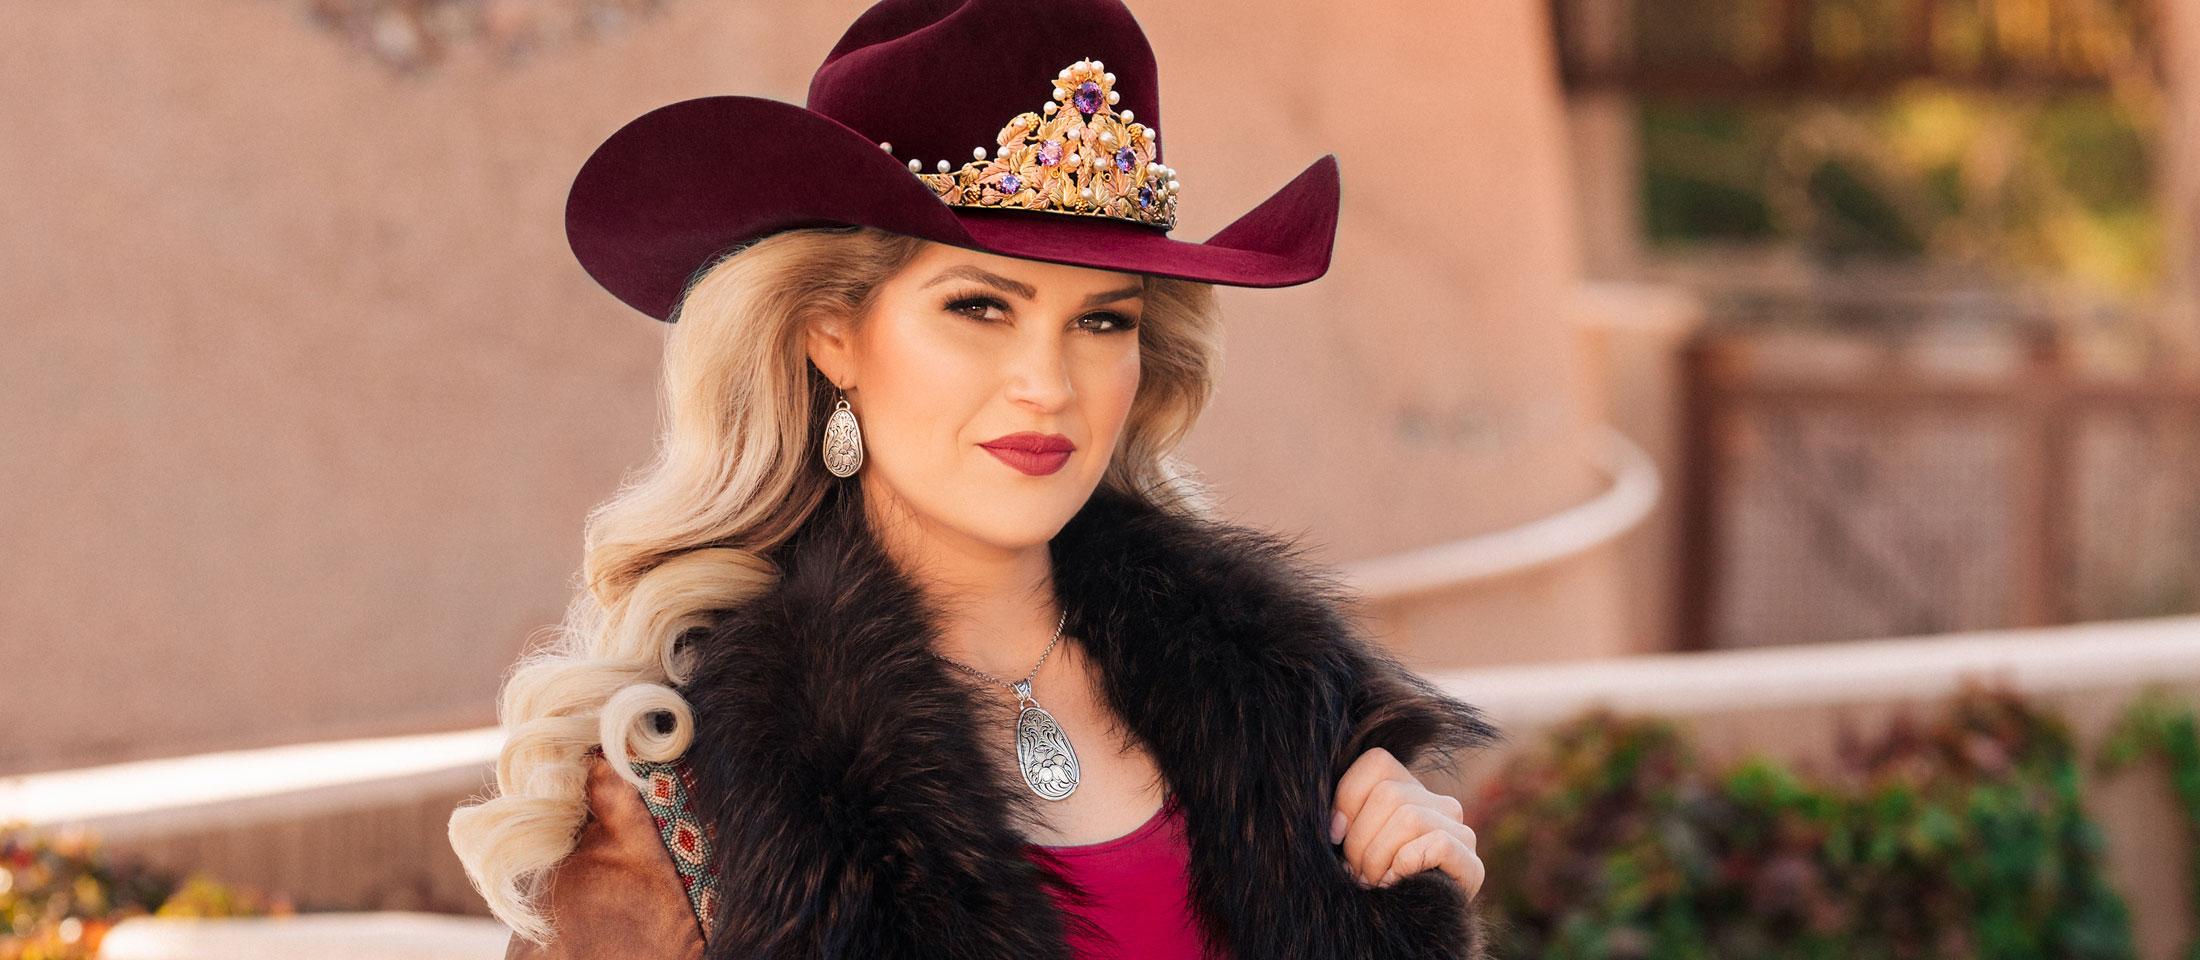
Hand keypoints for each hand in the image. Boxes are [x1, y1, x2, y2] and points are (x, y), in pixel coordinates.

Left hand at [1329, 746, 1483, 899]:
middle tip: (1355, 870)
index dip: (1348, 797)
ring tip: (1372, 881)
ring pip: (1409, 818)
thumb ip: (1345, 820)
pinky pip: (1436, 844)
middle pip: (1388, 794)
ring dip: (1379, 857)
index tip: (1335, 834)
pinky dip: (1406, 865)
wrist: (1409, 928)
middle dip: (1360, 838)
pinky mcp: (1472, 863)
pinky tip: (1396, 882)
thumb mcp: (1353, 842)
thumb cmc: (1372, 880)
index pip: (1377, 762)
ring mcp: (1461, 831)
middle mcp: (1440, 803)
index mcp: (1409, 790)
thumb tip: (1335, 824)